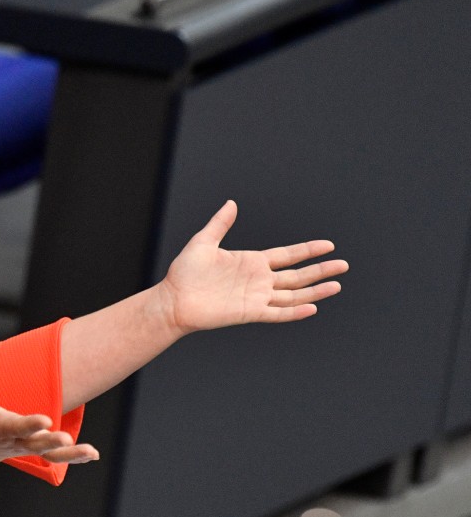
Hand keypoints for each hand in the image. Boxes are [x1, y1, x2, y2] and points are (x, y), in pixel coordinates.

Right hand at [0, 385, 97, 464]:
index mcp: (0, 429)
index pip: (16, 427)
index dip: (29, 424)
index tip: (46, 421)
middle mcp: (17, 441)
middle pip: (36, 444)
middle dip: (51, 442)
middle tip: (67, 439)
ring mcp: (28, 446)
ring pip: (51, 455)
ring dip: (71, 454)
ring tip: (91, 452)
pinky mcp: (37, 447)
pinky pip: (57, 456)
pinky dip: (74, 456)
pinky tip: (92, 455)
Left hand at [158, 200, 348, 334]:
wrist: (173, 300)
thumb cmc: (184, 273)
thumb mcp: (203, 242)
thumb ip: (220, 224)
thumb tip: (231, 203)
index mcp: (251, 262)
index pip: (287, 255)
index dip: (308, 250)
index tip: (328, 245)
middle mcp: (258, 280)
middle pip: (297, 275)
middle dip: (320, 269)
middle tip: (344, 265)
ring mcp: (256, 297)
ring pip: (293, 294)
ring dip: (315, 290)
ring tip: (336, 285)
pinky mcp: (249, 313)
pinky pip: (277, 313)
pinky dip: (294, 311)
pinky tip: (312, 307)